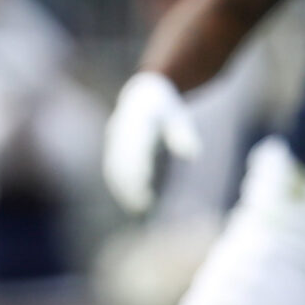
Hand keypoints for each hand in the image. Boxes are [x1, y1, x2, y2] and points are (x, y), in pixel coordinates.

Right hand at [102, 72, 200, 214]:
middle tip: (142, 207)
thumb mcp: (178, 116)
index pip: (134, 148)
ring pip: (114, 169)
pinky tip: (134, 203)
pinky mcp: (113, 149)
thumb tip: (192, 154)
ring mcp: (114, 140)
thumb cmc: (166, 108)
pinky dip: (122, 187)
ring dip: (123, 190)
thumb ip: (182, 134)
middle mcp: (120, 131)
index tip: (146, 186)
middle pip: (121, 162)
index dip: (138, 168)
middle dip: (129, 185)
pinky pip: (114, 170)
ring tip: (139, 209)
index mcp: (136, 121)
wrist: (142, 95)